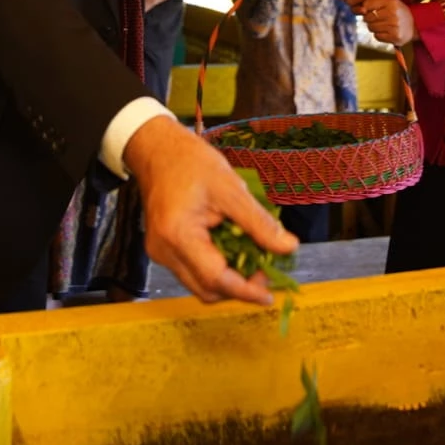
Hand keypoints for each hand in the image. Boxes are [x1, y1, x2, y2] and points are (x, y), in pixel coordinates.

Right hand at [123, 115, 298, 303]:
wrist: (157, 149)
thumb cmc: (189, 162)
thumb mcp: (231, 188)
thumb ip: (259, 223)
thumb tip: (287, 247)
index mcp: (178, 235)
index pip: (215, 278)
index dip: (245, 291)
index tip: (269, 295)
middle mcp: (164, 251)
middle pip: (206, 289)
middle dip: (238, 288)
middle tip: (265, 273)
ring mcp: (161, 252)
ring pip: (199, 283)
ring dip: (228, 279)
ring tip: (252, 261)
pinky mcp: (164, 249)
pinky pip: (192, 270)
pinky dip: (215, 267)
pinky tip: (233, 251)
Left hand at [363, 0, 414, 45]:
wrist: (415, 25)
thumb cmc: (398, 11)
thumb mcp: (390, 1)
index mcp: (391, 2)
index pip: (367, 4)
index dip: (365, 8)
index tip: (370, 10)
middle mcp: (393, 13)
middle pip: (367, 17)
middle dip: (369, 19)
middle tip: (375, 19)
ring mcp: (394, 26)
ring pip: (371, 28)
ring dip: (373, 27)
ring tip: (382, 25)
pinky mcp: (395, 37)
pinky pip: (377, 36)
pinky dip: (379, 35)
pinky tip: (386, 31)